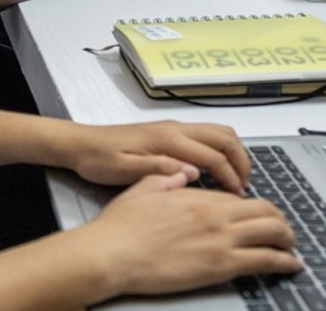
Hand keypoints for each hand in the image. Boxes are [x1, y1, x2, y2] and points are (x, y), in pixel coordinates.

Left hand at [63, 120, 250, 194]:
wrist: (80, 144)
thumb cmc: (99, 160)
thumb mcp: (125, 170)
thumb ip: (159, 170)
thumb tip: (193, 173)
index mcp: (167, 139)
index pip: (212, 155)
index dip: (230, 176)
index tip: (238, 197)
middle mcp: (174, 128)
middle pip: (223, 136)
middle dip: (240, 160)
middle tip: (245, 186)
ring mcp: (172, 127)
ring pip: (216, 131)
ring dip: (232, 152)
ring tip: (236, 178)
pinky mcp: (168, 131)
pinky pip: (205, 134)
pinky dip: (220, 149)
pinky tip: (216, 169)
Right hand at [78, 173, 301, 295]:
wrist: (111, 253)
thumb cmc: (120, 227)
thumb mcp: (142, 189)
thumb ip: (166, 177)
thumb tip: (184, 171)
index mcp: (196, 195)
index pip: (239, 196)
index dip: (253, 205)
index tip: (256, 214)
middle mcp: (214, 214)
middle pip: (265, 210)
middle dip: (279, 221)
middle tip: (283, 231)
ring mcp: (220, 239)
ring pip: (272, 233)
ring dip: (287, 239)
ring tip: (292, 248)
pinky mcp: (220, 265)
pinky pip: (265, 260)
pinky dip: (284, 262)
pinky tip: (291, 266)